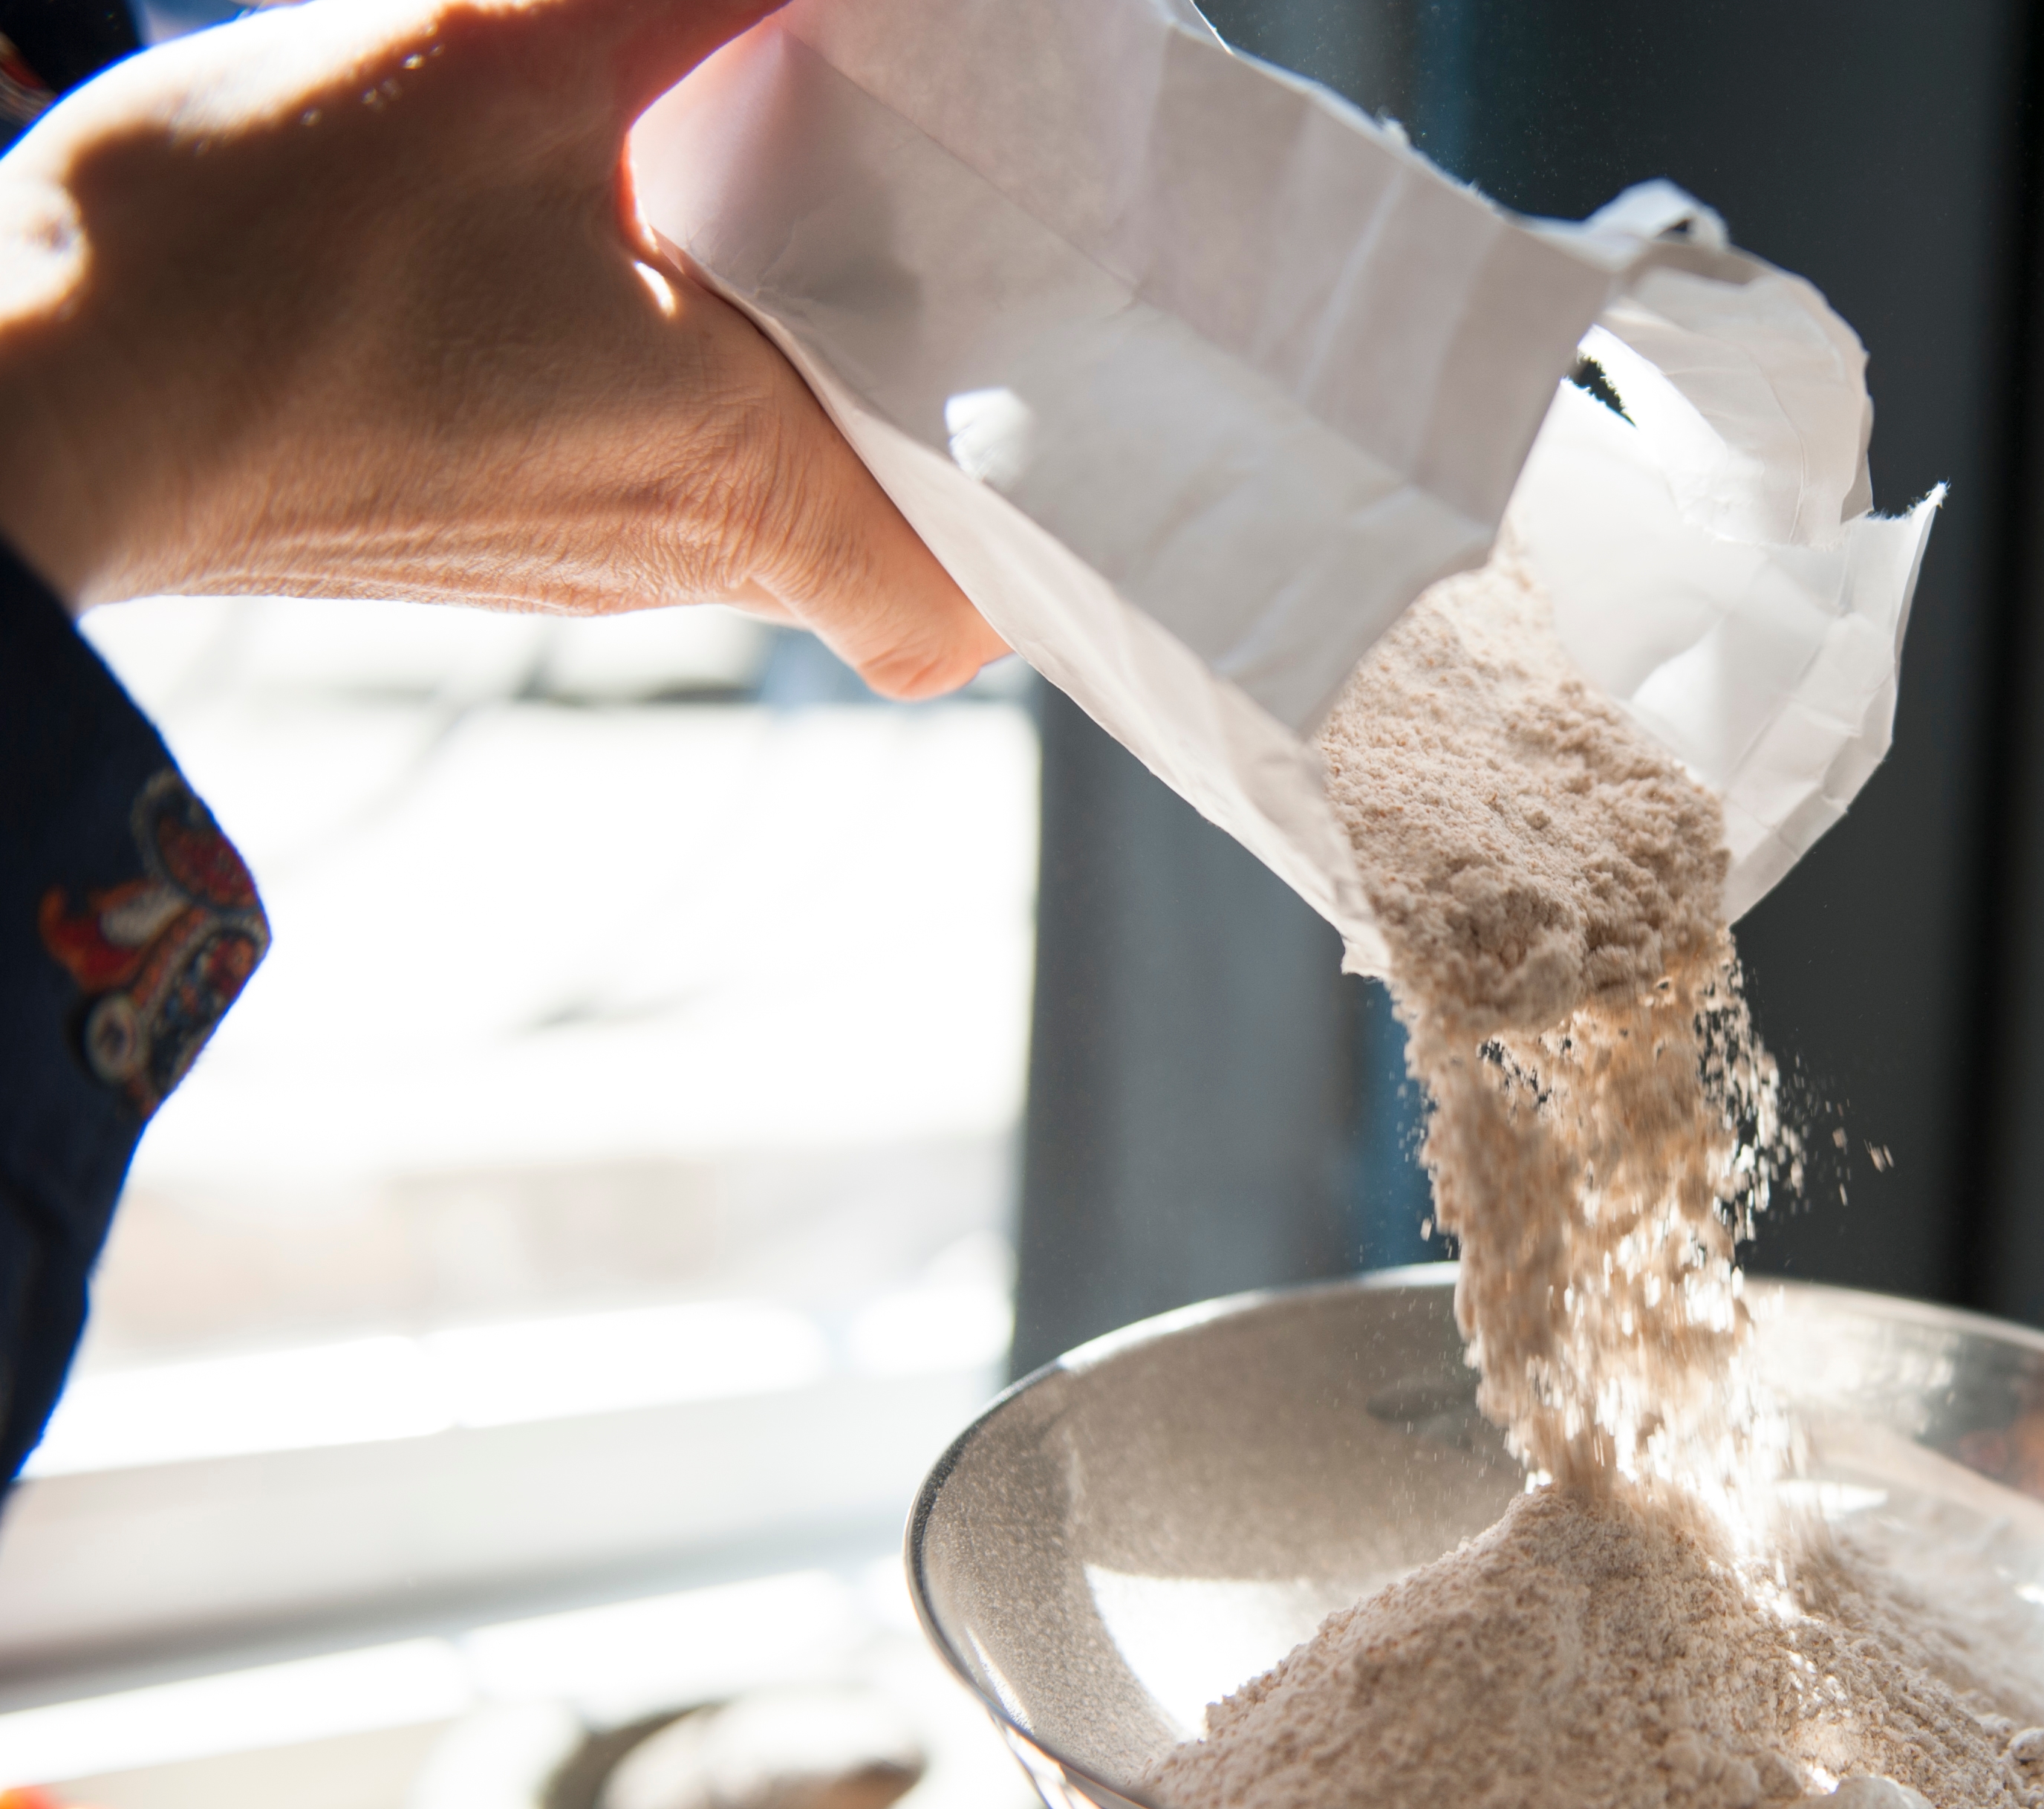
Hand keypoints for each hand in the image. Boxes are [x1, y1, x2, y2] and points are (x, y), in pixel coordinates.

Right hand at [0, 0, 1005, 696]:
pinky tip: (640, 254)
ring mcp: (566, 557)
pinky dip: (677, 373)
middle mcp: (670, 556)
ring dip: (794, 370)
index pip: (954, 613)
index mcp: (736, 481)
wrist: (25, 401)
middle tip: (939, 255)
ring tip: (802, 223)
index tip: (1048, 417)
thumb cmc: (251, 267)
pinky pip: (636, 464)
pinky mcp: (473, 525)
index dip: (1025, 540)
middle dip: (923, 398)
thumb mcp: (491, 67)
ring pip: (753, 484)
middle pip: (874, 526)